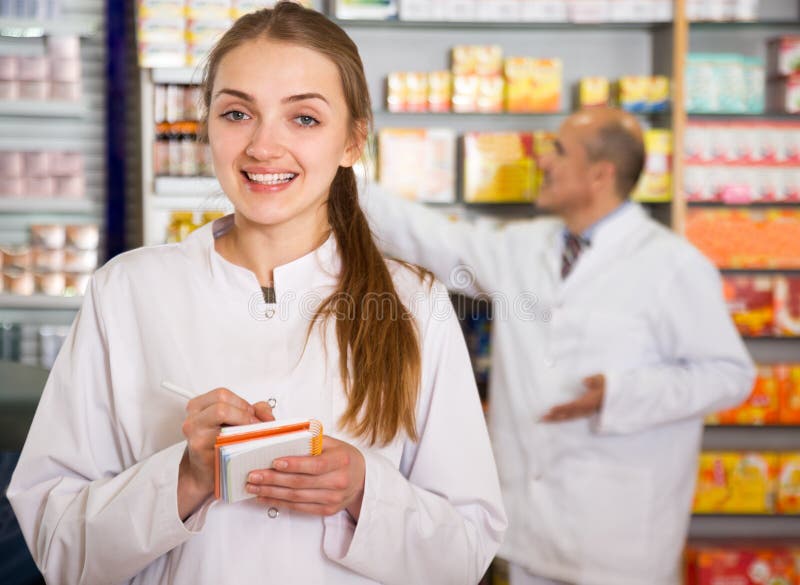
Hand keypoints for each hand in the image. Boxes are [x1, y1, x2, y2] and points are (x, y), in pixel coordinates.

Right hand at [178, 388, 273, 518]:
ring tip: (251, 434)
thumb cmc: (219, 445)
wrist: (205, 472)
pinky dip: (240, 440)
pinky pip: (223, 440)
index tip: (253, 415)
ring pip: (222, 420)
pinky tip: (246, 445)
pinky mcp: (201, 451)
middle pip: (221, 403)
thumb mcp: (233, 421)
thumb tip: (267, 414)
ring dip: (244, 425)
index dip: (242, 403)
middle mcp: (192, 419)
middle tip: (254, 425)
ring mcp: (195, 435)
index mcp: (198, 407)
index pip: (222, 394)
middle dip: (243, 412)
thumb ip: (253, 411)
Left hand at [245, 435, 365, 520]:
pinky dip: (280, 502)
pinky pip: (299, 507)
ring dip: (271, 492)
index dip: (294, 464)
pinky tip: (265, 497)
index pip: (315, 464)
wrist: (362, 479)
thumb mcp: (333, 443)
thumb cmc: (343, 458)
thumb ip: (311, 438)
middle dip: (273, 479)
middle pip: (301, 482)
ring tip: (254, 486)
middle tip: (253, 475)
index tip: (274, 462)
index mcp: (340, 460)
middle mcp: (338, 481)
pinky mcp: (327, 510)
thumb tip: (282, 435)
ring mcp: (333, 498)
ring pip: (297, 497)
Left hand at [540, 374, 604, 422]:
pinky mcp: (585, 412)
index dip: (563, 407)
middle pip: (569, 414)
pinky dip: (563, 418)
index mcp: (590, 402)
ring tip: (545, 420)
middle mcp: (586, 409)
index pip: (574, 405)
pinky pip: (572, 417)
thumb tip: (585, 381)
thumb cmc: (607, 385)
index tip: (552, 409)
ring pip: (570, 417)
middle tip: (542, 418)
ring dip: (557, 419)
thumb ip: (594, 380)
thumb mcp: (603, 380)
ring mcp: (586, 412)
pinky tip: (555, 419)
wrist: (618, 396)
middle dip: (555, 417)